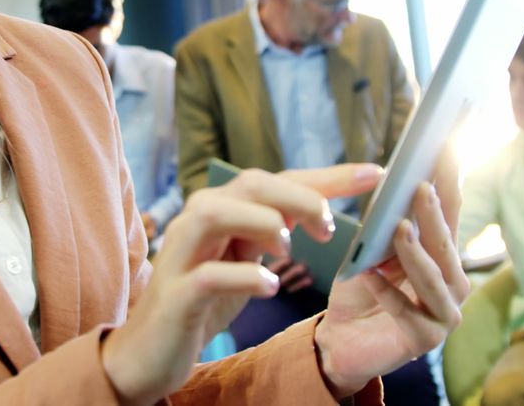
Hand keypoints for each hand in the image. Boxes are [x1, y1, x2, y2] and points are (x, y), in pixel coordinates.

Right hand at [102, 164, 382, 405]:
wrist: (149, 349)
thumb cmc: (201, 299)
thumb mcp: (243, 258)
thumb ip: (272, 229)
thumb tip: (320, 205)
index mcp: (221, 209)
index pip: (277, 180)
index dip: (327, 176)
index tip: (374, 174)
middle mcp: (197, 221)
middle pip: (249, 184)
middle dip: (299, 195)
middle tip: (329, 224)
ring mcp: (181, 255)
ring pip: (216, 213)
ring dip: (263, 223)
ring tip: (290, 248)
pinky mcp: (175, 295)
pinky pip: (208, 274)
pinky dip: (243, 276)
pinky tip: (268, 287)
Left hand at [315, 182, 469, 398]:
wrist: (341, 339)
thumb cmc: (363, 291)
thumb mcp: (373, 251)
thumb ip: (389, 226)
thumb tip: (393, 184)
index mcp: (443, 259)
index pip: (449, 216)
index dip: (449, 184)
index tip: (445, 151)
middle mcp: (452, 285)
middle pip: (446, 247)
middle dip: (434, 216)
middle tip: (421, 186)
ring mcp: (443, 314)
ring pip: (434, 280)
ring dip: (416, 253)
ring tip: (399, 228)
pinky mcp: (424, 340)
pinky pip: (407, 313)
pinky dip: (387, 293)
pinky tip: (369, 276)